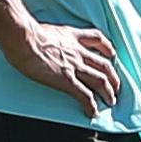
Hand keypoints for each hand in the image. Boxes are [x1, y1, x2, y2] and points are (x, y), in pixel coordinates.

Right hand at [8, 21, 122, 110]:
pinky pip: (84, 95)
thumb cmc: (27, 33)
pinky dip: (90, 105)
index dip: (108, 48)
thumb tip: (44, 40)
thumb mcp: (47, 29)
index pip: (97, 39)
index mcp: (72, 37)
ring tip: (111, 101)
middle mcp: (78, 52)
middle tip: (116, 87)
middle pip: (104, 65)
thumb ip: (53, 35)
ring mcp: (74, 66)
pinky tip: (92, 112)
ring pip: (100, 81)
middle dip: (114, 78)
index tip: (112, 55)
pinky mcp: (66, 80)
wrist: (23, 38)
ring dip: (108, 93)